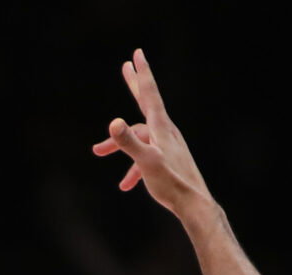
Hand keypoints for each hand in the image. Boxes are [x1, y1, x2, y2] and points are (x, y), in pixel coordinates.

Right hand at [91, 49, 212, 216]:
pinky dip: (133, 168)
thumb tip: (113, 122)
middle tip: (126, 67)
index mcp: (160, 127)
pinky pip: (145, 157)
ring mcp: (167, 144)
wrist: (193, 204)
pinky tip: (126, 185)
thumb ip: (128, 142)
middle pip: (146, 104)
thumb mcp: (146, 162)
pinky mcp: (167, 159)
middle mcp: (165, 131)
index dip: (141, 73)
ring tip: (97, 153)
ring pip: (139, 137)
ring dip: (118, 146)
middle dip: (134, 86)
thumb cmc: (171, 183)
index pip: (149, 93)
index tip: (137, 54)